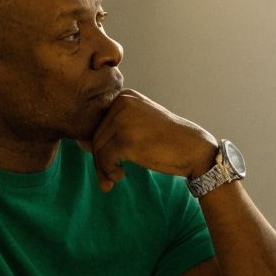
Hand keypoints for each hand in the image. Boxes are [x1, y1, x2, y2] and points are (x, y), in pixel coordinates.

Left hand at [82, 89, 216, 191]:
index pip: (99, 121)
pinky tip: (121, 176)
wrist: (193, 149)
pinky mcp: (127, 139)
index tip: (106, 161)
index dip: (98, 144)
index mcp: (125, 97)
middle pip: (96, 135)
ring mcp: (124, 120)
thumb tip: (81, 143)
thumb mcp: (139, 125)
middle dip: (100, 159)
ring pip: (98, 148)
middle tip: (109, 175)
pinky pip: (105, 158)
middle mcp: (123, 103)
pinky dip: (109, 171)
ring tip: (115, 178)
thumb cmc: (167, 141)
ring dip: (103, 168)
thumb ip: (115, 129)